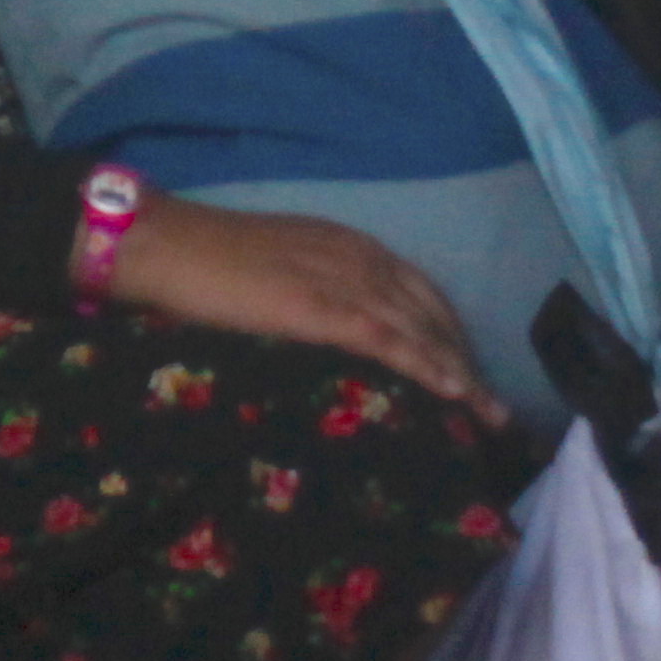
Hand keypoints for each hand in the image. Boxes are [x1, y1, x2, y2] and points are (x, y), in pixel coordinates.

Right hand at [95, 194, 500, 422]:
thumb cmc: (204, 263)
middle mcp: (359, 257)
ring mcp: (343, 280)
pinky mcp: (324, 308)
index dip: (447, 333)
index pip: (418, 291)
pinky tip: (453, 393)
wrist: (166, 245)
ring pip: (422, 329)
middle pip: (432, 312)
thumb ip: (309, 290)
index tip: (467, 370)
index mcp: (348, 245)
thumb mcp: (276, 267)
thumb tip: (327, 333)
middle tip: (493, 407)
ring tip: (489, 415)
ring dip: (461, 372)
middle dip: (466, 358)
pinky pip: (391, 340)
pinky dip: (428, 366)